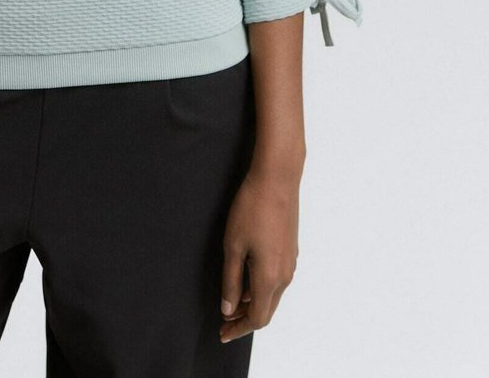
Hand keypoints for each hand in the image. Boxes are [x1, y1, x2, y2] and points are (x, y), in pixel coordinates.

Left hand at [219, 163, 299, 343]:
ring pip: (273, 294)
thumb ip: (231, 281)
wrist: (277, 179)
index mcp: (270, 278)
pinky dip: (261, 287)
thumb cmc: (252, 208)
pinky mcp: (291, 249)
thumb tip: (229, 309)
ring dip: (254, 302)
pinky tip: (246, 277)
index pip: (257, 318)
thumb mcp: (233, 246)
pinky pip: (277, 279)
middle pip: (267, 310)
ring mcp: (291, 262)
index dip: (238, 328)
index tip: (222, 332)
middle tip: (225, 322)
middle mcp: (285, 275)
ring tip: (232, 300)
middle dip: (245, 319)